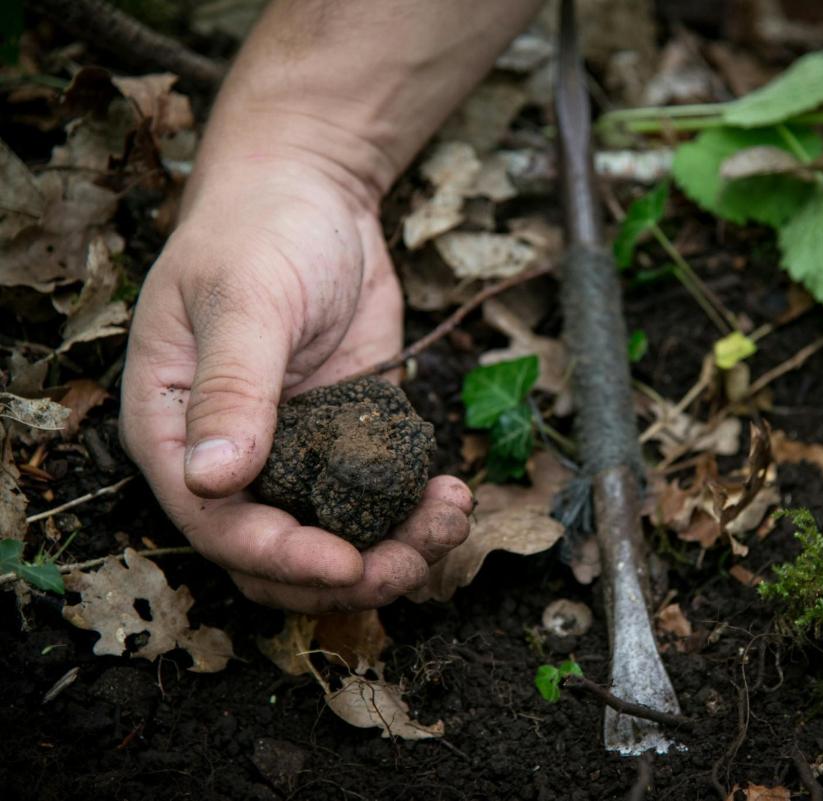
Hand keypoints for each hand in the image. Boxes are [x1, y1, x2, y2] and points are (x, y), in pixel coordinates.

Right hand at [120, 151, 470, 612]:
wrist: (312, 194)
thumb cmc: (257, 231)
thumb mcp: (243, 300)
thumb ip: (232, 389)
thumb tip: (213, 482)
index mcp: (176, 432)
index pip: (217, 528)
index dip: (281, 559)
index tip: (348, 564)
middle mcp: (231, 457)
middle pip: (277, 556)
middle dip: (346, 574)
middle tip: (415, 562)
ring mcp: (294, 452)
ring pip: (334, 537)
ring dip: (394, 549)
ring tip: (450, 521)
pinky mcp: (348, 439)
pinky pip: (378, 499)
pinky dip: (416, 512)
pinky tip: (451, 492)